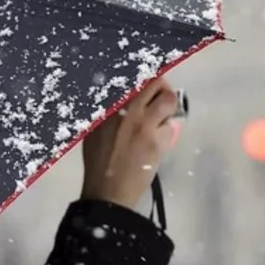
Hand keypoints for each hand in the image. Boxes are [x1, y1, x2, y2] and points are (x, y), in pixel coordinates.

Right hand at [80, 78, 178, 208]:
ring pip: (169, 100)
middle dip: (161, 85)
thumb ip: (108, 111)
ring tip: (164, 113)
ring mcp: (142, 124)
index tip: (146, 76)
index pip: (130, 77)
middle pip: (154, 81)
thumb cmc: (98, 162)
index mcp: (107, 107)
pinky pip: (170, 126)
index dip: (142, 72)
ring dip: (170, 104)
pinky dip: (167, 131)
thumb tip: (125, 96)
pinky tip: (157, 140)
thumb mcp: (94, 131)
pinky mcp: (156, 140)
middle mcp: (125, 110)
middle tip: (160, 94)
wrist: (107, 191)